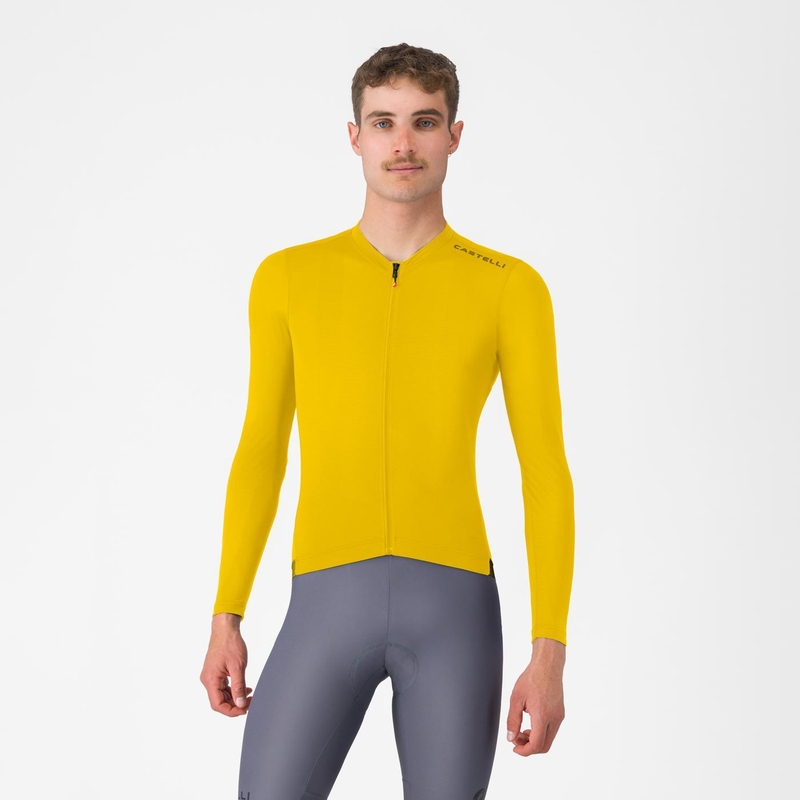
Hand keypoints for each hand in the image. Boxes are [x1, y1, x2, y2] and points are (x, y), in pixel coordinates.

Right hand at [199, 613, 252, 716]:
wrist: (225, 629)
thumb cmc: (230, 644)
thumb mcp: (238, 666)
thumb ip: (239, 687)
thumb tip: (241, 704)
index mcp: (210, 679)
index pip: (217, 705)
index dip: (231, 711)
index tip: (245, 710)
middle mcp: (207, 680)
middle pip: (219, 702)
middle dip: (235, 705)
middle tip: (250, 702)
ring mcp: (211, 676)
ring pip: (221, 695)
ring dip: (235, 698)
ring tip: (249, 696)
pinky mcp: (215, 672)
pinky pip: (222, 687)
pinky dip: (233, 690)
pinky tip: (245, 689)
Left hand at [506, 637, 565, 755]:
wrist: (547, 665)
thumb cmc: (531, 678)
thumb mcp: (516, 699)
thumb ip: (512, 720)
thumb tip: (510, 738)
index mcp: (543, 716)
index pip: (536, 745)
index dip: (524, 751)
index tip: (514, 747)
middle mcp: (554, 718)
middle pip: (544, 746)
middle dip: (529, 747)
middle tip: (516, 738)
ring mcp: (559, 716)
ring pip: (549, 739)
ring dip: (535, 740)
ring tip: (522, 730)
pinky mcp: (560, 713)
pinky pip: (552, 730)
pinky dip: (541, 732)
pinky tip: (531, 722)